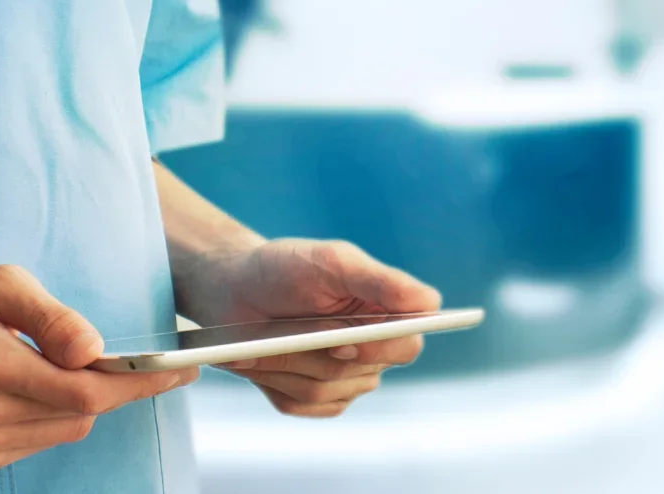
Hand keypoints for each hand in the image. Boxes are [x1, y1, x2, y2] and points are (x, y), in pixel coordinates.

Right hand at [0, 264, 196, 471]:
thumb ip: (49, 315)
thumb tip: (93, 348)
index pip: (86, 390)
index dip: (141, 382)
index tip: (182, 371)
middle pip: (82, 413)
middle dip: (118, 386)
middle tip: (142, 361)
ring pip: (66, 429)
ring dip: (83, 399)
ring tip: (64, 362)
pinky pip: (40, 438)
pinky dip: (55, 414)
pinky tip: (36, 384)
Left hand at [186, 239, 440, 417]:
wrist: (234, 288)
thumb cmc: (285, 268)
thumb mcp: (333, 261)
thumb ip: (382, 280)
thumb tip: (428, 303)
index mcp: (387, 312)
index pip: (409, 342)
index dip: (382, 348)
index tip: (346, 342)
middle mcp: (373, 349)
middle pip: (363, 372)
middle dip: (318, 352)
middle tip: (289, 331)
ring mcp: (344, 377)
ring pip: (325, 388)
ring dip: (286, 361)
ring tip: (262, 337)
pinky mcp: (313, 398)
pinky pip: (300, 403)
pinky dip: (272, 378)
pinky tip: (258, 356)